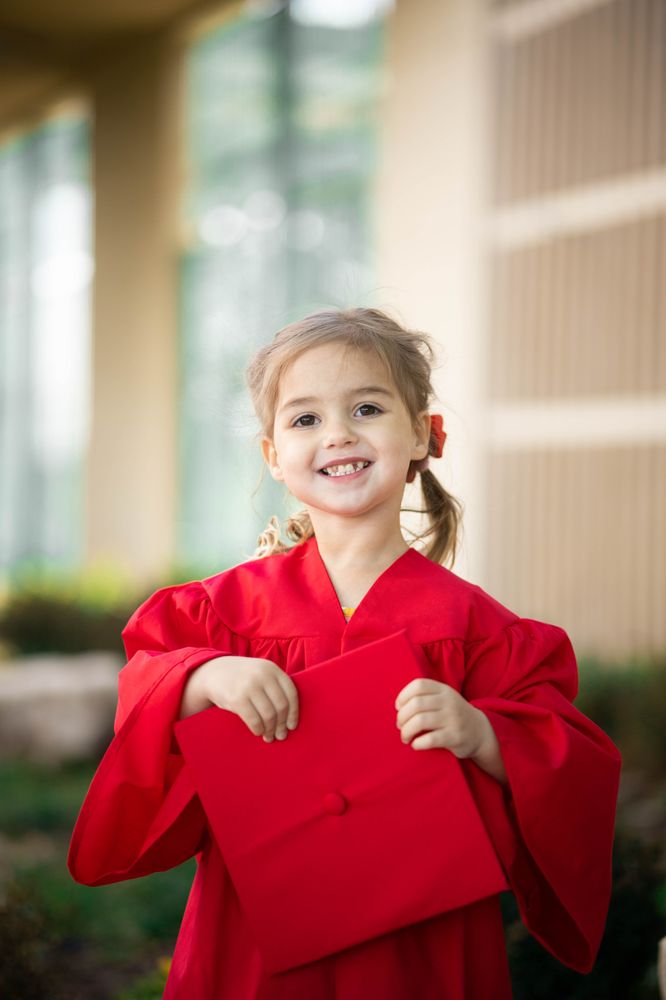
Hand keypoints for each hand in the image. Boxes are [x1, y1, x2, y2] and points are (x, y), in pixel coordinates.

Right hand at [179, 655, 298, 741]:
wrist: (213, 672)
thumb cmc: (242, 678)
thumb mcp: (260, 673)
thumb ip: (274, 687)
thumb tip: (289, 717)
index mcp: (272, 668)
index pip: (291, 693)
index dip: (294, 712)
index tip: (292, 726)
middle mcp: (262, 675)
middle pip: (281, 706)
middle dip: (282, 724)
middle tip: (281, 735)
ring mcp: (249, 686)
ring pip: (269, 715)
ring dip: (270, 730)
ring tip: (269, 736)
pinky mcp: (237, 698)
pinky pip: (254, 720)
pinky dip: (258, 729)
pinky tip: (258, 732)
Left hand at [394, 677, 487, 756]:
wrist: (480, 731)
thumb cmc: (453, 715)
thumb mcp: (444, 699)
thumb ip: (425, 697)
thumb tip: (399, 706)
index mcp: (444, 690)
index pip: (418, 685)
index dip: (403, 696)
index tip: (398, 707)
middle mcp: (449, 702)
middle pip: (416, 704)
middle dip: (402, 717)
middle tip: (400, 726)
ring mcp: (453, 719)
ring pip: (420, 721)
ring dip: (406, 731)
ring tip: (405, 737)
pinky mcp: (455, 737)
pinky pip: (430, 739)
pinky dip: (418, 743)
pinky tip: (416, 744)